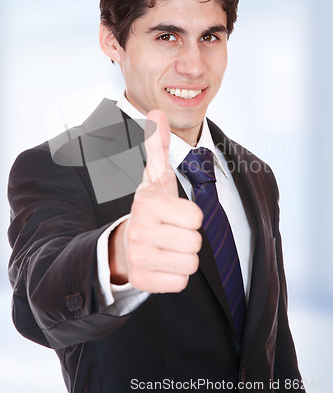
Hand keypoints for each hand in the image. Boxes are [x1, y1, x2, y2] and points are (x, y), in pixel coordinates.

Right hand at [109, 110, 202, 292]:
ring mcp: (139, 258)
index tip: (173, 214)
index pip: (196, 218)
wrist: (124, 243)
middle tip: (170, 232)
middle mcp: (139, 231)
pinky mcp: (143, 281)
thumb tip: (156, 111)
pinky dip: (175, 275)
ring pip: (190, 264)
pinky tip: (161, 263)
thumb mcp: (155, 178)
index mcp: (146, 204)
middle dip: (187, 238)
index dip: (190, 216)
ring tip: (166, 247)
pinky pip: (180, 282)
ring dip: (182, 256)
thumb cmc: (148, 209)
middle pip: (195, 243)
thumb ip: (158, 146)